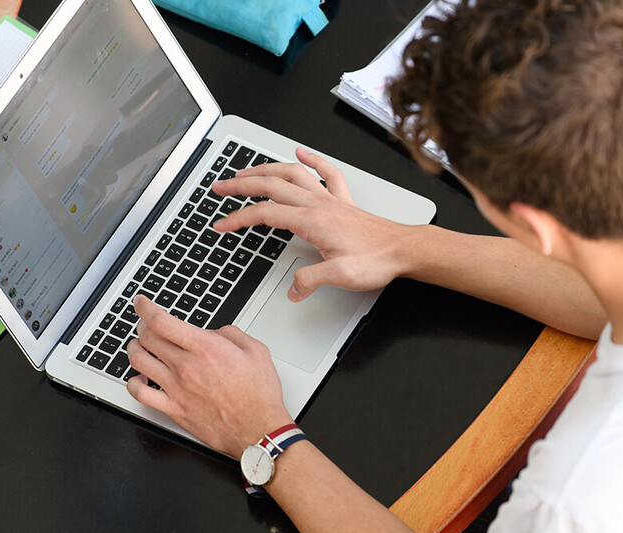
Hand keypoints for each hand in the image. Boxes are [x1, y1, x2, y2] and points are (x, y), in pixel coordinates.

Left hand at [126, 295, 292, 457]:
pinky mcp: (173, 409)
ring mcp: (176, 388)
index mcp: (205, 348)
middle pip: (147, 337)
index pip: (161, 321)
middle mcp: (186, 366)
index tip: (142, 303)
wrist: (258, 429)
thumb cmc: (259, 395)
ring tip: (140, 345)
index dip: (145, 307)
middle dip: (143, 325)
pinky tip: (140, 378)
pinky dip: (133, 382)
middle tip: (146, 323)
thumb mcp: (256, 350)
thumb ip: (231, 333)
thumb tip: (214, 331)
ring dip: (135, 347)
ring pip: (138, 360)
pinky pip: (140, 393)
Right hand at [211, 147, 416, 301]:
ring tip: (246, 170)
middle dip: (241, 185)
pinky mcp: (343, 201)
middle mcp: (319, 204)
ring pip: (292, 174)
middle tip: (220, 188)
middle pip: (271, 186)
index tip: (221, 226)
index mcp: (312, 221)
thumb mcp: (340, 276)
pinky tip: (302, 152)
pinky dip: (312, 159)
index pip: (265, 214)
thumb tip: (291, 290)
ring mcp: (330, 199)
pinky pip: (327, 172)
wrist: (403, 249)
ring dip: (266, 169)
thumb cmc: (376, 260)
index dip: (238, 219)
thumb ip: (310, 281)